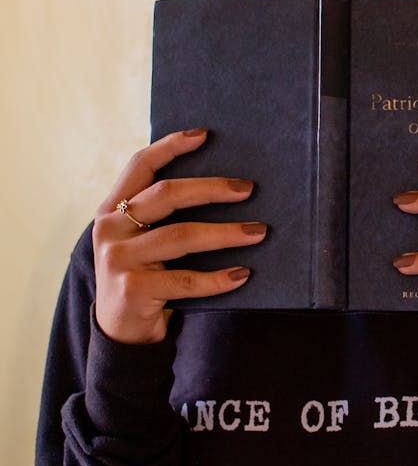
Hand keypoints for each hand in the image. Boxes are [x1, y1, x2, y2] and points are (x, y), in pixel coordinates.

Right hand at [93, 129, 266, 344]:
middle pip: (166, 195)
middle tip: (248, 189)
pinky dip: (218, 278)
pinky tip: (242, 275)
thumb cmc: (141, 275)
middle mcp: (109, 229)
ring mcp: (119, 260)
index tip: (204, 134)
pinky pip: (186, 281)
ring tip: (259, 232)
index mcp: (111, 209)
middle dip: (211, 189)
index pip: (140, 165)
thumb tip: (222, 186)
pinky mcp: (133, 290)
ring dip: (226, 233)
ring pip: (181, 236)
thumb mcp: (138, 239)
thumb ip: (159, 213)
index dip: (170, 146)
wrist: (118, 331)